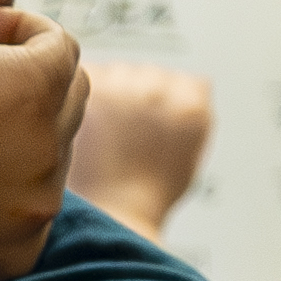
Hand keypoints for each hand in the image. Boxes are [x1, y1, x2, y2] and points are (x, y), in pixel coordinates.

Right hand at [0, 7, 86, 280]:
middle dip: (29, 84)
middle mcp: (46, 150)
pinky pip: (27, 212)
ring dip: (19, 139)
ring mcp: (32, 209)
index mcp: (30, 88)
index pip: (60, 49)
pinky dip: (5, 194)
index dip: (19, 30)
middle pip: (67, 103)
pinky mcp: (9, 256)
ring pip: (50, 160)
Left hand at [66, 58, 215, 235]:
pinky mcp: (92, 89)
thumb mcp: (192, 152)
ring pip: (120, 71)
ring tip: (108, 130)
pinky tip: (91, 125)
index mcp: (192, 106)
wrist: (113, 209)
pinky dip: (87, 94)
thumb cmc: (150, 192)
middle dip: (139, 95)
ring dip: (113, 91)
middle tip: (129, 130)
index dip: (171, 103)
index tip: (158, 122)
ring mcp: (126, 88)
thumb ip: (193, 111)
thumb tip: (187, 85)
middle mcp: (162, 90)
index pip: (188, 83)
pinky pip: (91, 74)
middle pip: (151, 74)